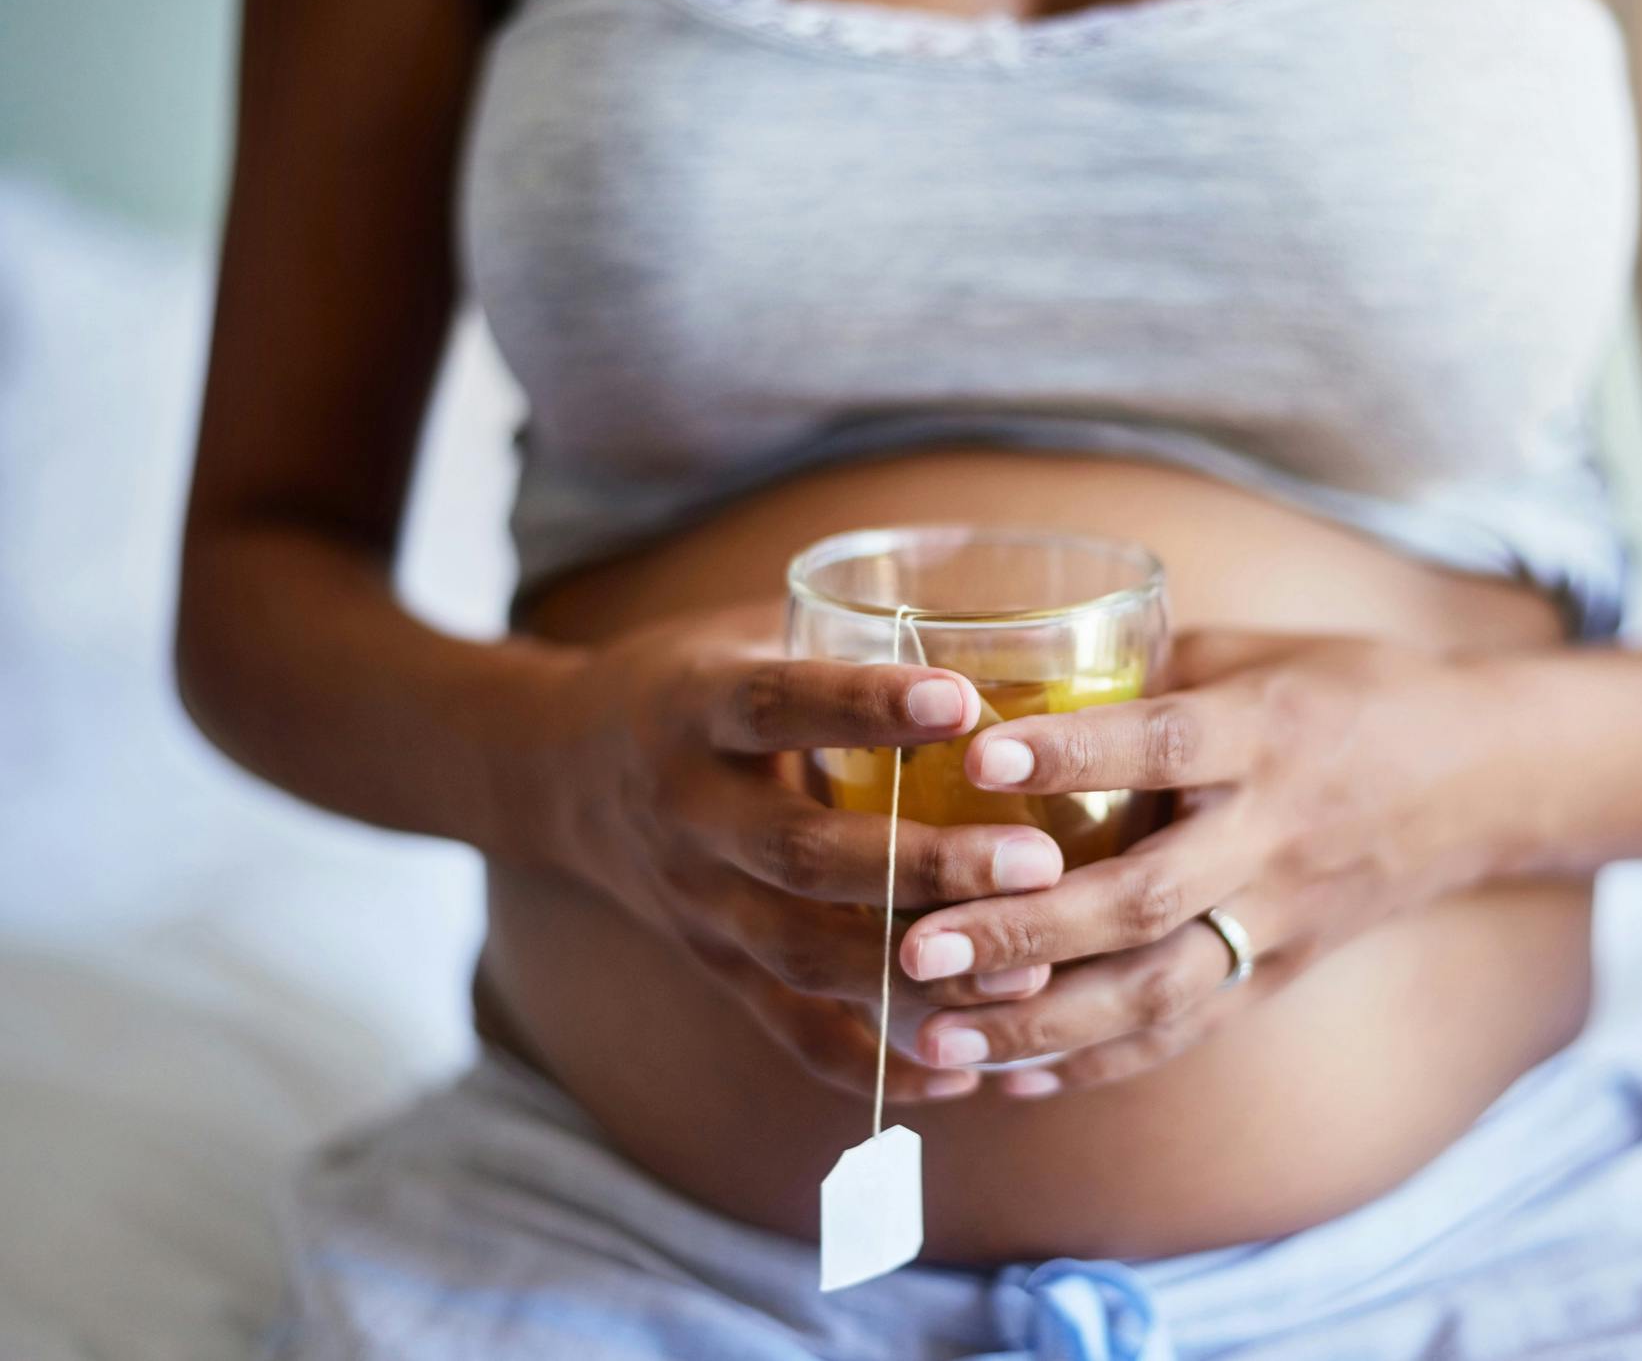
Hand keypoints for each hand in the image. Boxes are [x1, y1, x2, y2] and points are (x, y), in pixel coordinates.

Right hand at [528, 601, 1070, 1103]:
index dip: (864, 706)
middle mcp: (689, 814)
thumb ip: (848, 635)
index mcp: (693, 712)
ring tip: (1029, 973)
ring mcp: (699, 904)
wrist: (557, 775)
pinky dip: (877, 1062)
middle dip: (924, 865)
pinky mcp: (717, 968)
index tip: (963, 701)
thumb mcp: (745, 636)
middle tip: (1038, 862)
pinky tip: (965, 1070)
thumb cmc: (695, 688)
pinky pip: (793, 1031)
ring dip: (918, 972)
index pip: (775, 704)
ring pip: (805, 953)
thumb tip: (1008, 616)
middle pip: (803, 852)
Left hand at [900, 629, 1525, 1094]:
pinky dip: (1095, 1061)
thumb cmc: (1351, 693)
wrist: (1482, 779)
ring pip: (1158, 989)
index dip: (1072, 754)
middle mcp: (1273, 834)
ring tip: (935, 1037)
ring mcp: (1281, 918)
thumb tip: (1016, 666)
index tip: (977, 759)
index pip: (1163, 745)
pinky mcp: (1282, 973)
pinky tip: (1009, 1077)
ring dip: (1041, 1024)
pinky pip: (1185, 1031)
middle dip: (1024, 932)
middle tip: (916, 946)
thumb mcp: (1258, 654)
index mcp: (1267, 734)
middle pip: (1145, 897)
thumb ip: (1147, 669)